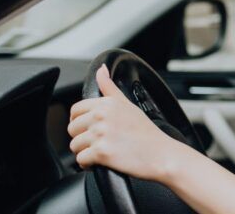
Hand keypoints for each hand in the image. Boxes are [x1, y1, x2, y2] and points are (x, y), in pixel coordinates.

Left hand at [67, 65, 184, 181]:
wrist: (161, 155)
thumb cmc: (147, 133)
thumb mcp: (128, 104)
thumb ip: (109, 87)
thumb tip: (101, 70)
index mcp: (106, 103)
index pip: (75, 110)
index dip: (80, 122)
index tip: (90, 129)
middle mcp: (101, 116)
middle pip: (72, 129)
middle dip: (82, 138)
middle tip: (100, 142)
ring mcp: (100, 134)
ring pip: (75, 145)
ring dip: (85, 152)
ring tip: (101, 152)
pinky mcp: (101, 152)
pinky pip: (81, 160)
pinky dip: (88, 165)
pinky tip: (100, 163)